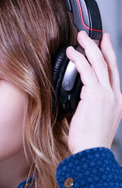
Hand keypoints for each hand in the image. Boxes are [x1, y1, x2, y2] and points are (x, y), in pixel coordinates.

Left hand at [66, 31, 121, 153]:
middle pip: (110, 64)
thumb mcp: (91, 120)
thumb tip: (76, 97)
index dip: (109, 57)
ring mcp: (107, 95)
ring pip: (99, 64)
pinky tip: (72, 52)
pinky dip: (79, 59)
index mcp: (116, 101)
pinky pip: (87, 71)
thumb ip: (88, 105)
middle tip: (92, 35)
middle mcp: (115, 96)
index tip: (104, 45)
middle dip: (101, 47)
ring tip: (80, 37)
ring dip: (89, 48)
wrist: (91, 152)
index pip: (113, 74)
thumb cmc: (88, 142)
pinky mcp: (96, 95)